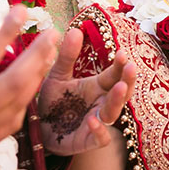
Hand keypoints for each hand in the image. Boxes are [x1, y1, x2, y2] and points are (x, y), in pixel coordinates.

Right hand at [0, 6, 58, 169]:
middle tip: (52, 32)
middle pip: (13, 85)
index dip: (5, 31)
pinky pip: (11, 123)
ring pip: (18, 105)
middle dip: (37, 57)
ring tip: (47, 52)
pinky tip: (28, 82)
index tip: (20, 10)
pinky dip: (23, 101)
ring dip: (36, 77)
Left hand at [35, 24, 132, 155]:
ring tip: (117, 88)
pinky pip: (100, 137)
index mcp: (97, 86)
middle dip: (127, 80)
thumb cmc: (52, 101)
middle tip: (130, 67)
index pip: (114, 73)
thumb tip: (76, 29)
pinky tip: (92, 120)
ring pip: (114, 113)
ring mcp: (97, 122)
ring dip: (117, 101)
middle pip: (121, 92)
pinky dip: (99, 130)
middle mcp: (101, 103)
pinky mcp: (89, 140)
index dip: (121, 64)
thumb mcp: (57, 75)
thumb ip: (66, 56)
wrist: (38, 128)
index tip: (122, 53)